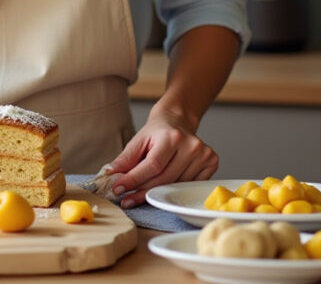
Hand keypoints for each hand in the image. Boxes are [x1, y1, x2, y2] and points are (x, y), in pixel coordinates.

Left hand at [102, 109, 217, 207]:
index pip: (152, 165)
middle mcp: (191, 145)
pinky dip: (174, 190)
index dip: (134, 179)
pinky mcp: (211, 162)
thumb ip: (125, 159)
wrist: (177, 120)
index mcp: (172, 136)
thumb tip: (109, 174)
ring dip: (156, 193)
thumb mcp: (138, 141)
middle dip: (142, 191)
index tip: (119, 189)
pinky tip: (163, 188)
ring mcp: (204, 155)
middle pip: (164, 179)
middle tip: (126, 199)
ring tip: (140, 194)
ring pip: (176, 185)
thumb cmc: (157, 132)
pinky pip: (189, 185)